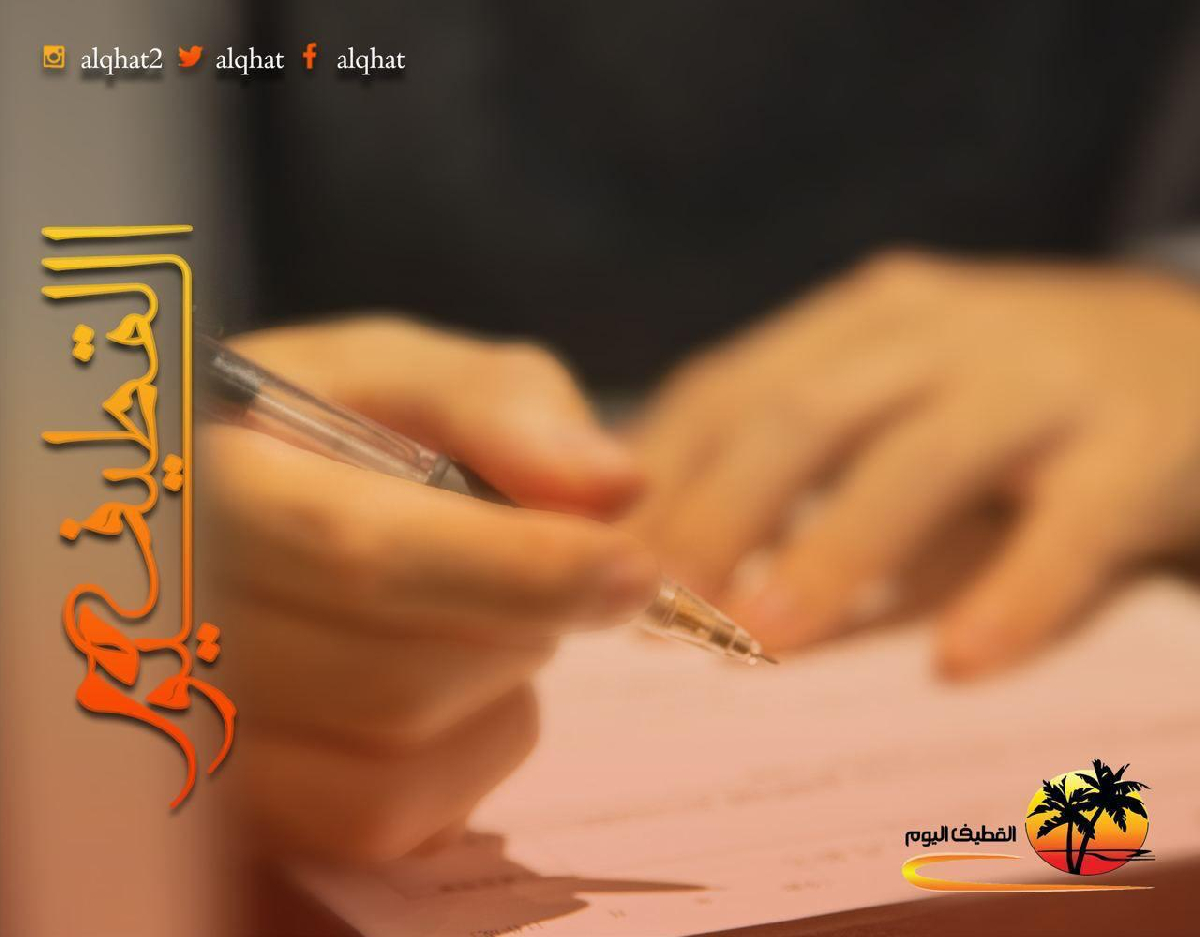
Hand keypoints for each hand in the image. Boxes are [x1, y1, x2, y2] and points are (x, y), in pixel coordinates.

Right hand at [198, 317, 657, 861]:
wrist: (219, 503)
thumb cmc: (309, 429)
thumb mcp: (390, 374)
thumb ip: (494, 406)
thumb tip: (613, 487)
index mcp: (207, 491)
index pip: (364, 556)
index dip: (519, 570)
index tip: (634, 570)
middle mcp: (176, 631)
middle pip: (398, 681)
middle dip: (517, 623)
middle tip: (533, 564)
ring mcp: (199, 739)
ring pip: (397, 762)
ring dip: (494, 685)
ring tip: (476, 611)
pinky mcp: (246, 808)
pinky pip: (388, 820)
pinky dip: (466, 755)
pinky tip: (449, 685)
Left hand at [631, 251, 1199, 674]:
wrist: (1194, 346)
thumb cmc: (1006, 395)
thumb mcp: (894, 391)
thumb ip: (796, 452)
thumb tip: (660, 549)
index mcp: (860, 320)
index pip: (728, 389)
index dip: (653, 478)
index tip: (591, 558)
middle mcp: (940, 333)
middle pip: (800, 416)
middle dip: (713, 516)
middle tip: (648, 609)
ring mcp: (1043, 380)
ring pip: (920, 462)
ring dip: (831, 554)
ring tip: (762, 642)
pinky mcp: (1147, 443)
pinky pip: (1072, 527)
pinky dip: (1014, 597)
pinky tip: (958, 666)